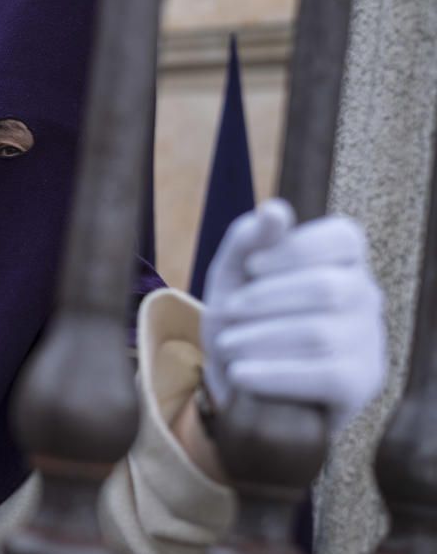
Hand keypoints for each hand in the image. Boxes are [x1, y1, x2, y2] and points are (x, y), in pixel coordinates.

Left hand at [201, 199, 385, 429]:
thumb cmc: (242, 317)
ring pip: (320, 334)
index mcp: (343, 259)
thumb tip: (275, 210)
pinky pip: (324, 375)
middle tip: (224, 313)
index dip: (294, 250)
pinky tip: (239, 375)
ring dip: (259, 340)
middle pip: (327, 288)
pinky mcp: (361, 382)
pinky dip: (273, 374)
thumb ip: (249, 240)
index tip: (251, 266)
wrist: (241, 381)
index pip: (343, 238)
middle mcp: (366, 295)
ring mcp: (369, 340)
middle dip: (265, 300)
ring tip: (226, 347)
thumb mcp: (233, 275)